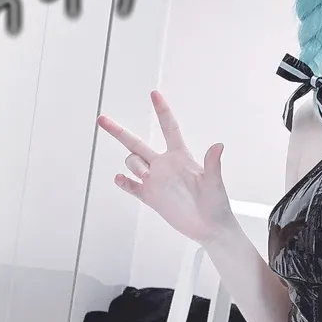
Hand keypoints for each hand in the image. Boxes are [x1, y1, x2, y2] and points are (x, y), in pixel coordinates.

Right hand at [97, 91, 234, 244]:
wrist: (209, 228)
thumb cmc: (216, 204)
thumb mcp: (214, 182)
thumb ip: (213, 164)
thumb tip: (218, 146)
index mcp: (181, 157)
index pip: (169, 128)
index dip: (162, 111)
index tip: (154, 93)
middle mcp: (165, 165)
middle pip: (137, 143)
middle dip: (119, 131)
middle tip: (103, 119)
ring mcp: (156, 181)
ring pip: (133, 163)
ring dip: (134, 166)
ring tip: (146, 176)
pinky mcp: (150, 197)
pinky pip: (131, 186)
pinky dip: (124, 182)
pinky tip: (121, 179)